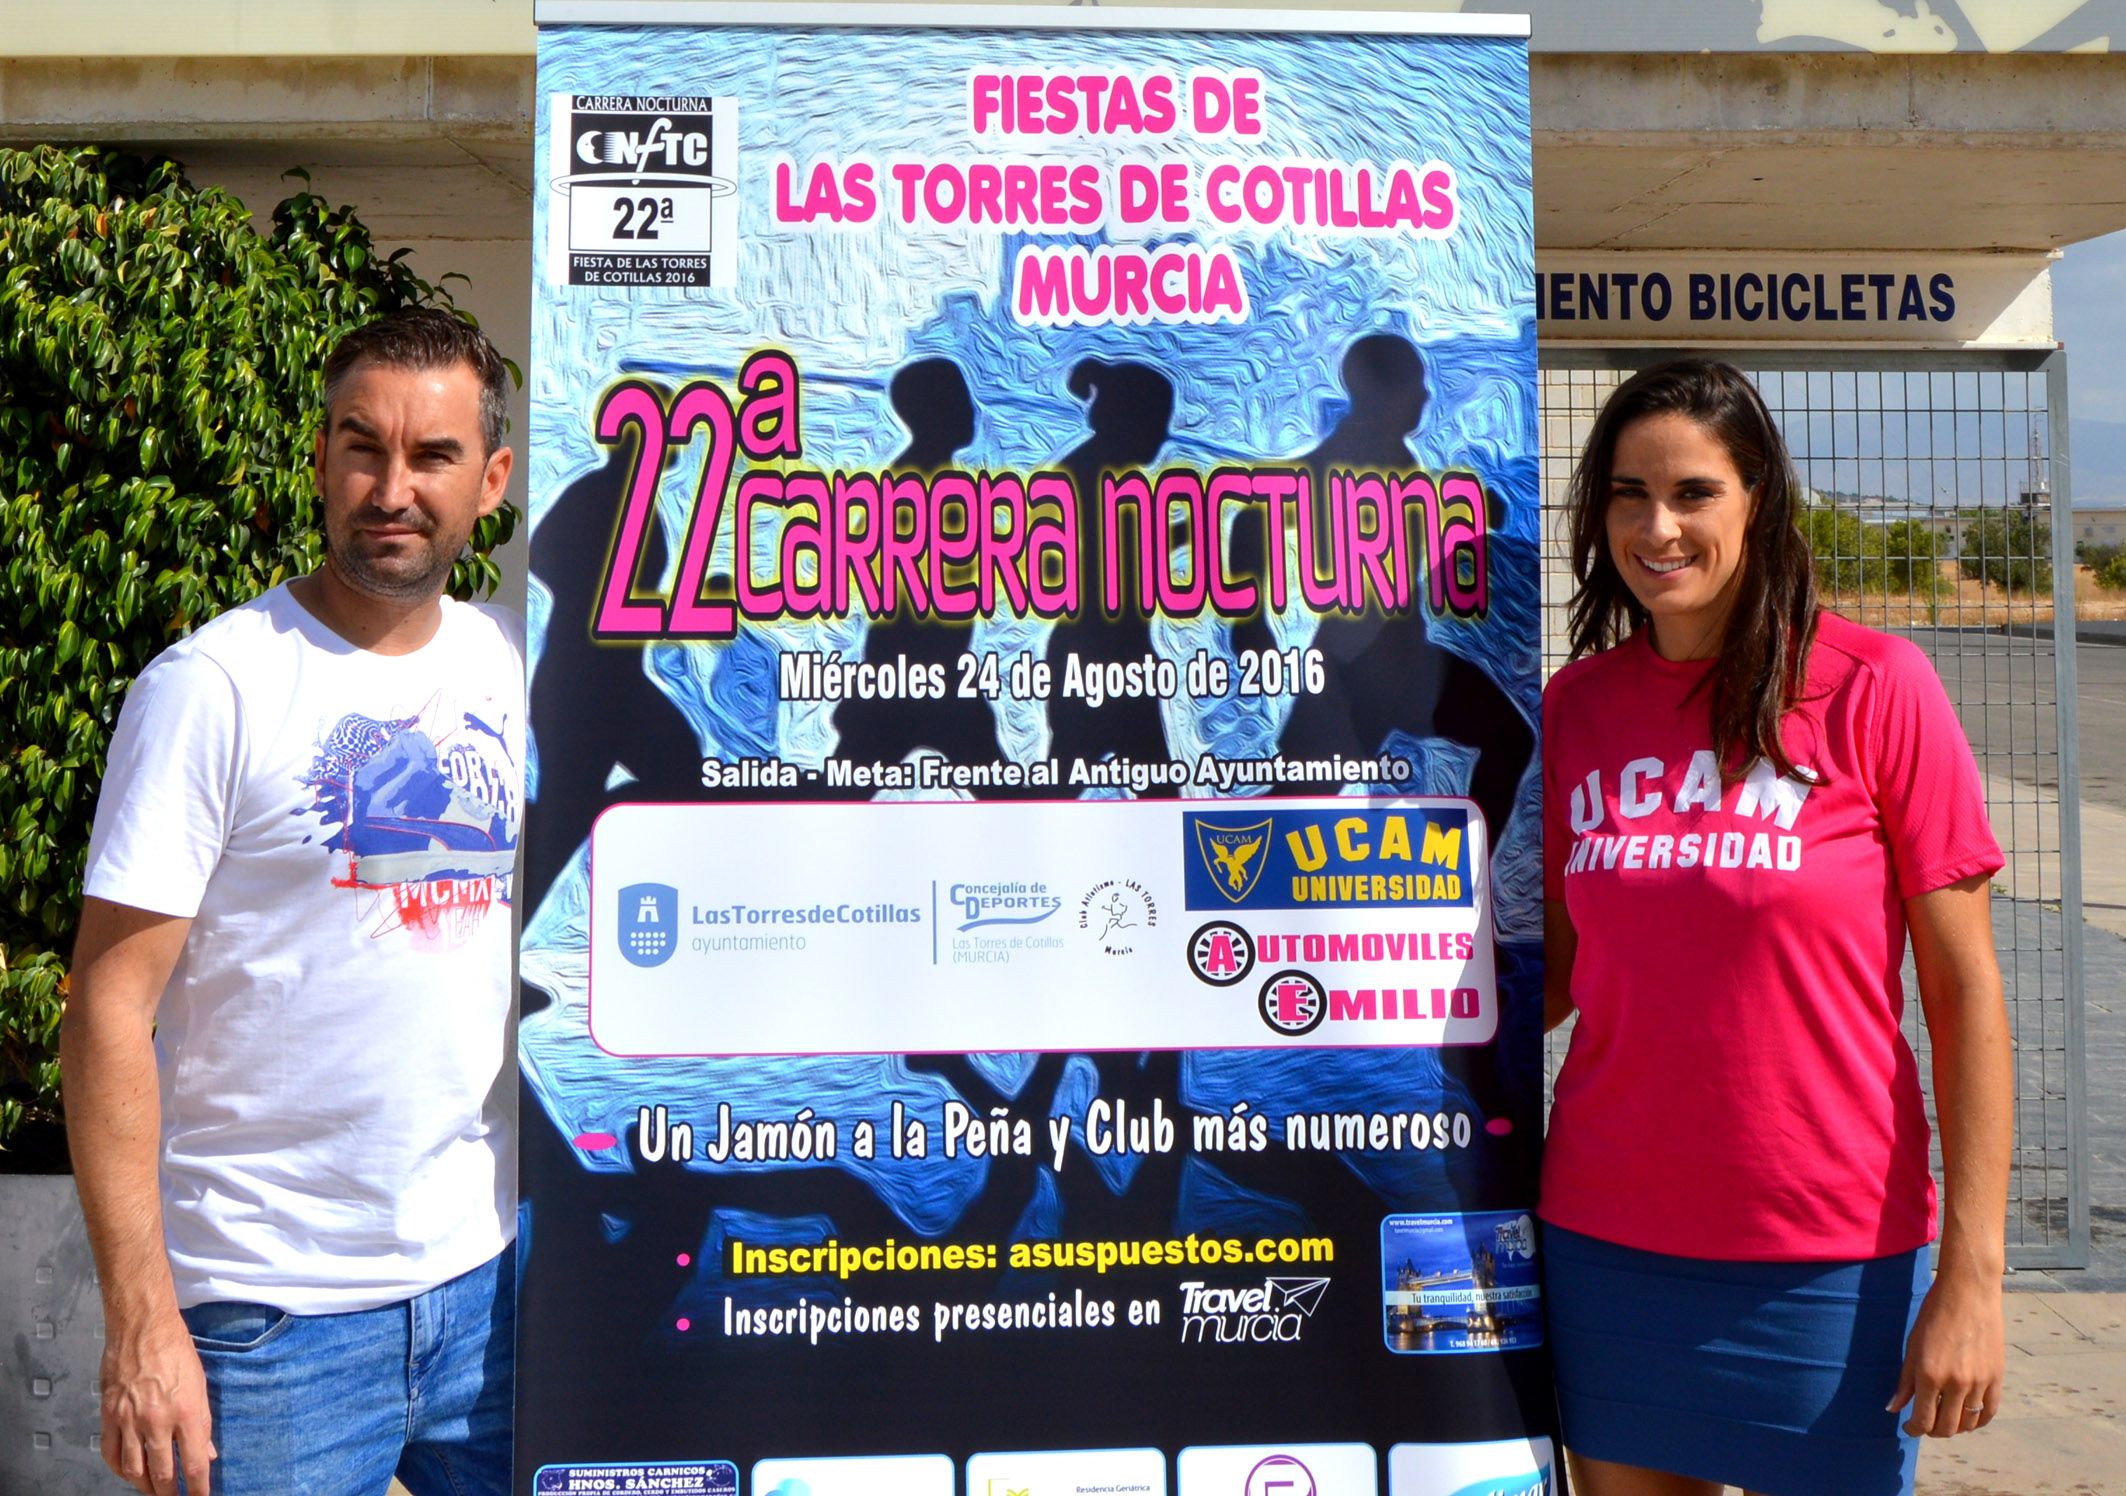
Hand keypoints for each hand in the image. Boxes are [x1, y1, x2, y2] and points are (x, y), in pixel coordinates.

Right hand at [100, 1307, 214, 1494]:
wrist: (142, 1329)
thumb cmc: (176, 1351)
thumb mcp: (201, 1385)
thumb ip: (203, 1422)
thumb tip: (207, 1453)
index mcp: (186, 1413)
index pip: (194, 1464)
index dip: (198, 1488)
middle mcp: (157, 1421)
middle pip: (162, 1474)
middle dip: (170, 1493)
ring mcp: (129, 1420)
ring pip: (134, 1470)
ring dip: (145, 1486)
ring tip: (154, 1491)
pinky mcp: (109, 1415)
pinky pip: (111, 1453)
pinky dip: (119, 1469)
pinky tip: (128, 1473)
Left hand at [1889, 1267, 2004, 1438]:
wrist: (1968, 1293)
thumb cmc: (1934, 1315)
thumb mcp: (1912, 1346)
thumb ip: (1904, 1381)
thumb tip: (1893, 1409)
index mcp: (1929, 1374)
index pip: (1922, 1420)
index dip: (1913, 1429)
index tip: (1908, 1427)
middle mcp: (1955, 1383)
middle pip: (1946, 1428)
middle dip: (1933, 1431)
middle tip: (1926, 1424)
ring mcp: (1979, 1382)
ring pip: (1967, 1423)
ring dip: (1954, 1427)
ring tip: (1944, 1418)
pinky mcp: (1997, 1378)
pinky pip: (1989, 1412)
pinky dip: (1977, 1421)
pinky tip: (1966, 1417)